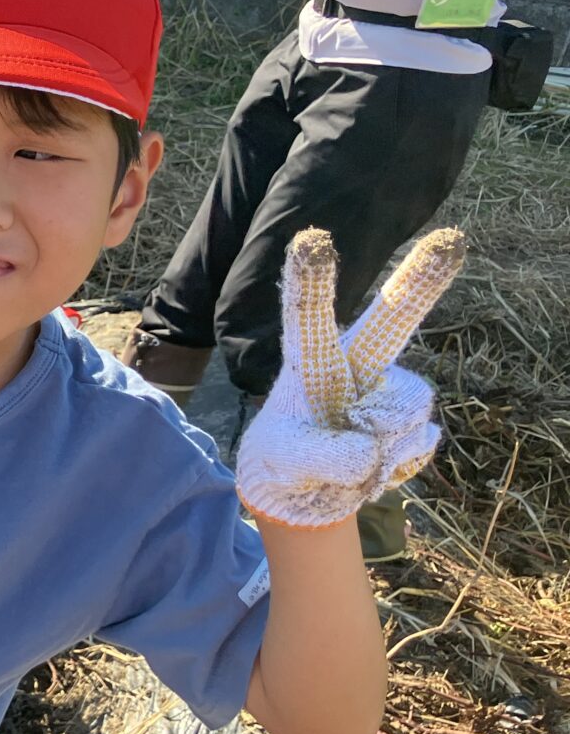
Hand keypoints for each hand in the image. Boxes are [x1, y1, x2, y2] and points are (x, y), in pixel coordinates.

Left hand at [237, 227, 465, 528]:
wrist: (306, 494)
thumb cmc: (283, 457)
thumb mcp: (283, 458)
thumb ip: (321, 453)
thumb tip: (373, 449)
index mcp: (313, 363)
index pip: (307, 319)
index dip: (311, 283)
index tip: (311, 238)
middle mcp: (360, 366)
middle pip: (392, 320)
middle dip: (422, 280)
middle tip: (451, 240)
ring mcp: (392, 394)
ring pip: (403, 411)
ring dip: (378, 445)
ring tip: (345, 461)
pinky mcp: (417, 428)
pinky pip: (415, 447)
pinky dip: (391, 470)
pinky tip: (371, 470)